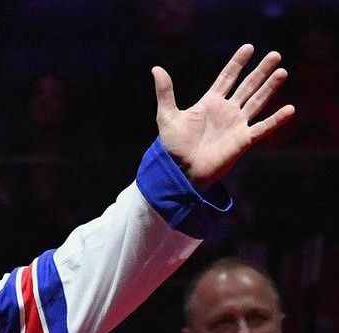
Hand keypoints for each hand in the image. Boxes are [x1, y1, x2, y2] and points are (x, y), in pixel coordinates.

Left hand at [155, 44, 293, 189]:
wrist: (180, 171)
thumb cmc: (172, 146)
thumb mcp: (167, 116)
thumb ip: (165, 92)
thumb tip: (156, 68)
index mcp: (210, 102)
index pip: (227, 78)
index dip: (238, 63)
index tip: (249, 47)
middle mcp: (226, 111)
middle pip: (248, 86)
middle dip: (261, 71)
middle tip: (275, 55)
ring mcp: (237, 124)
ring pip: (258, 101)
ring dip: (270, 88)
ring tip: (282, 72)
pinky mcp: (243, 140)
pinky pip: (263, 128)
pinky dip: (276, 120)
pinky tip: (289, 109)